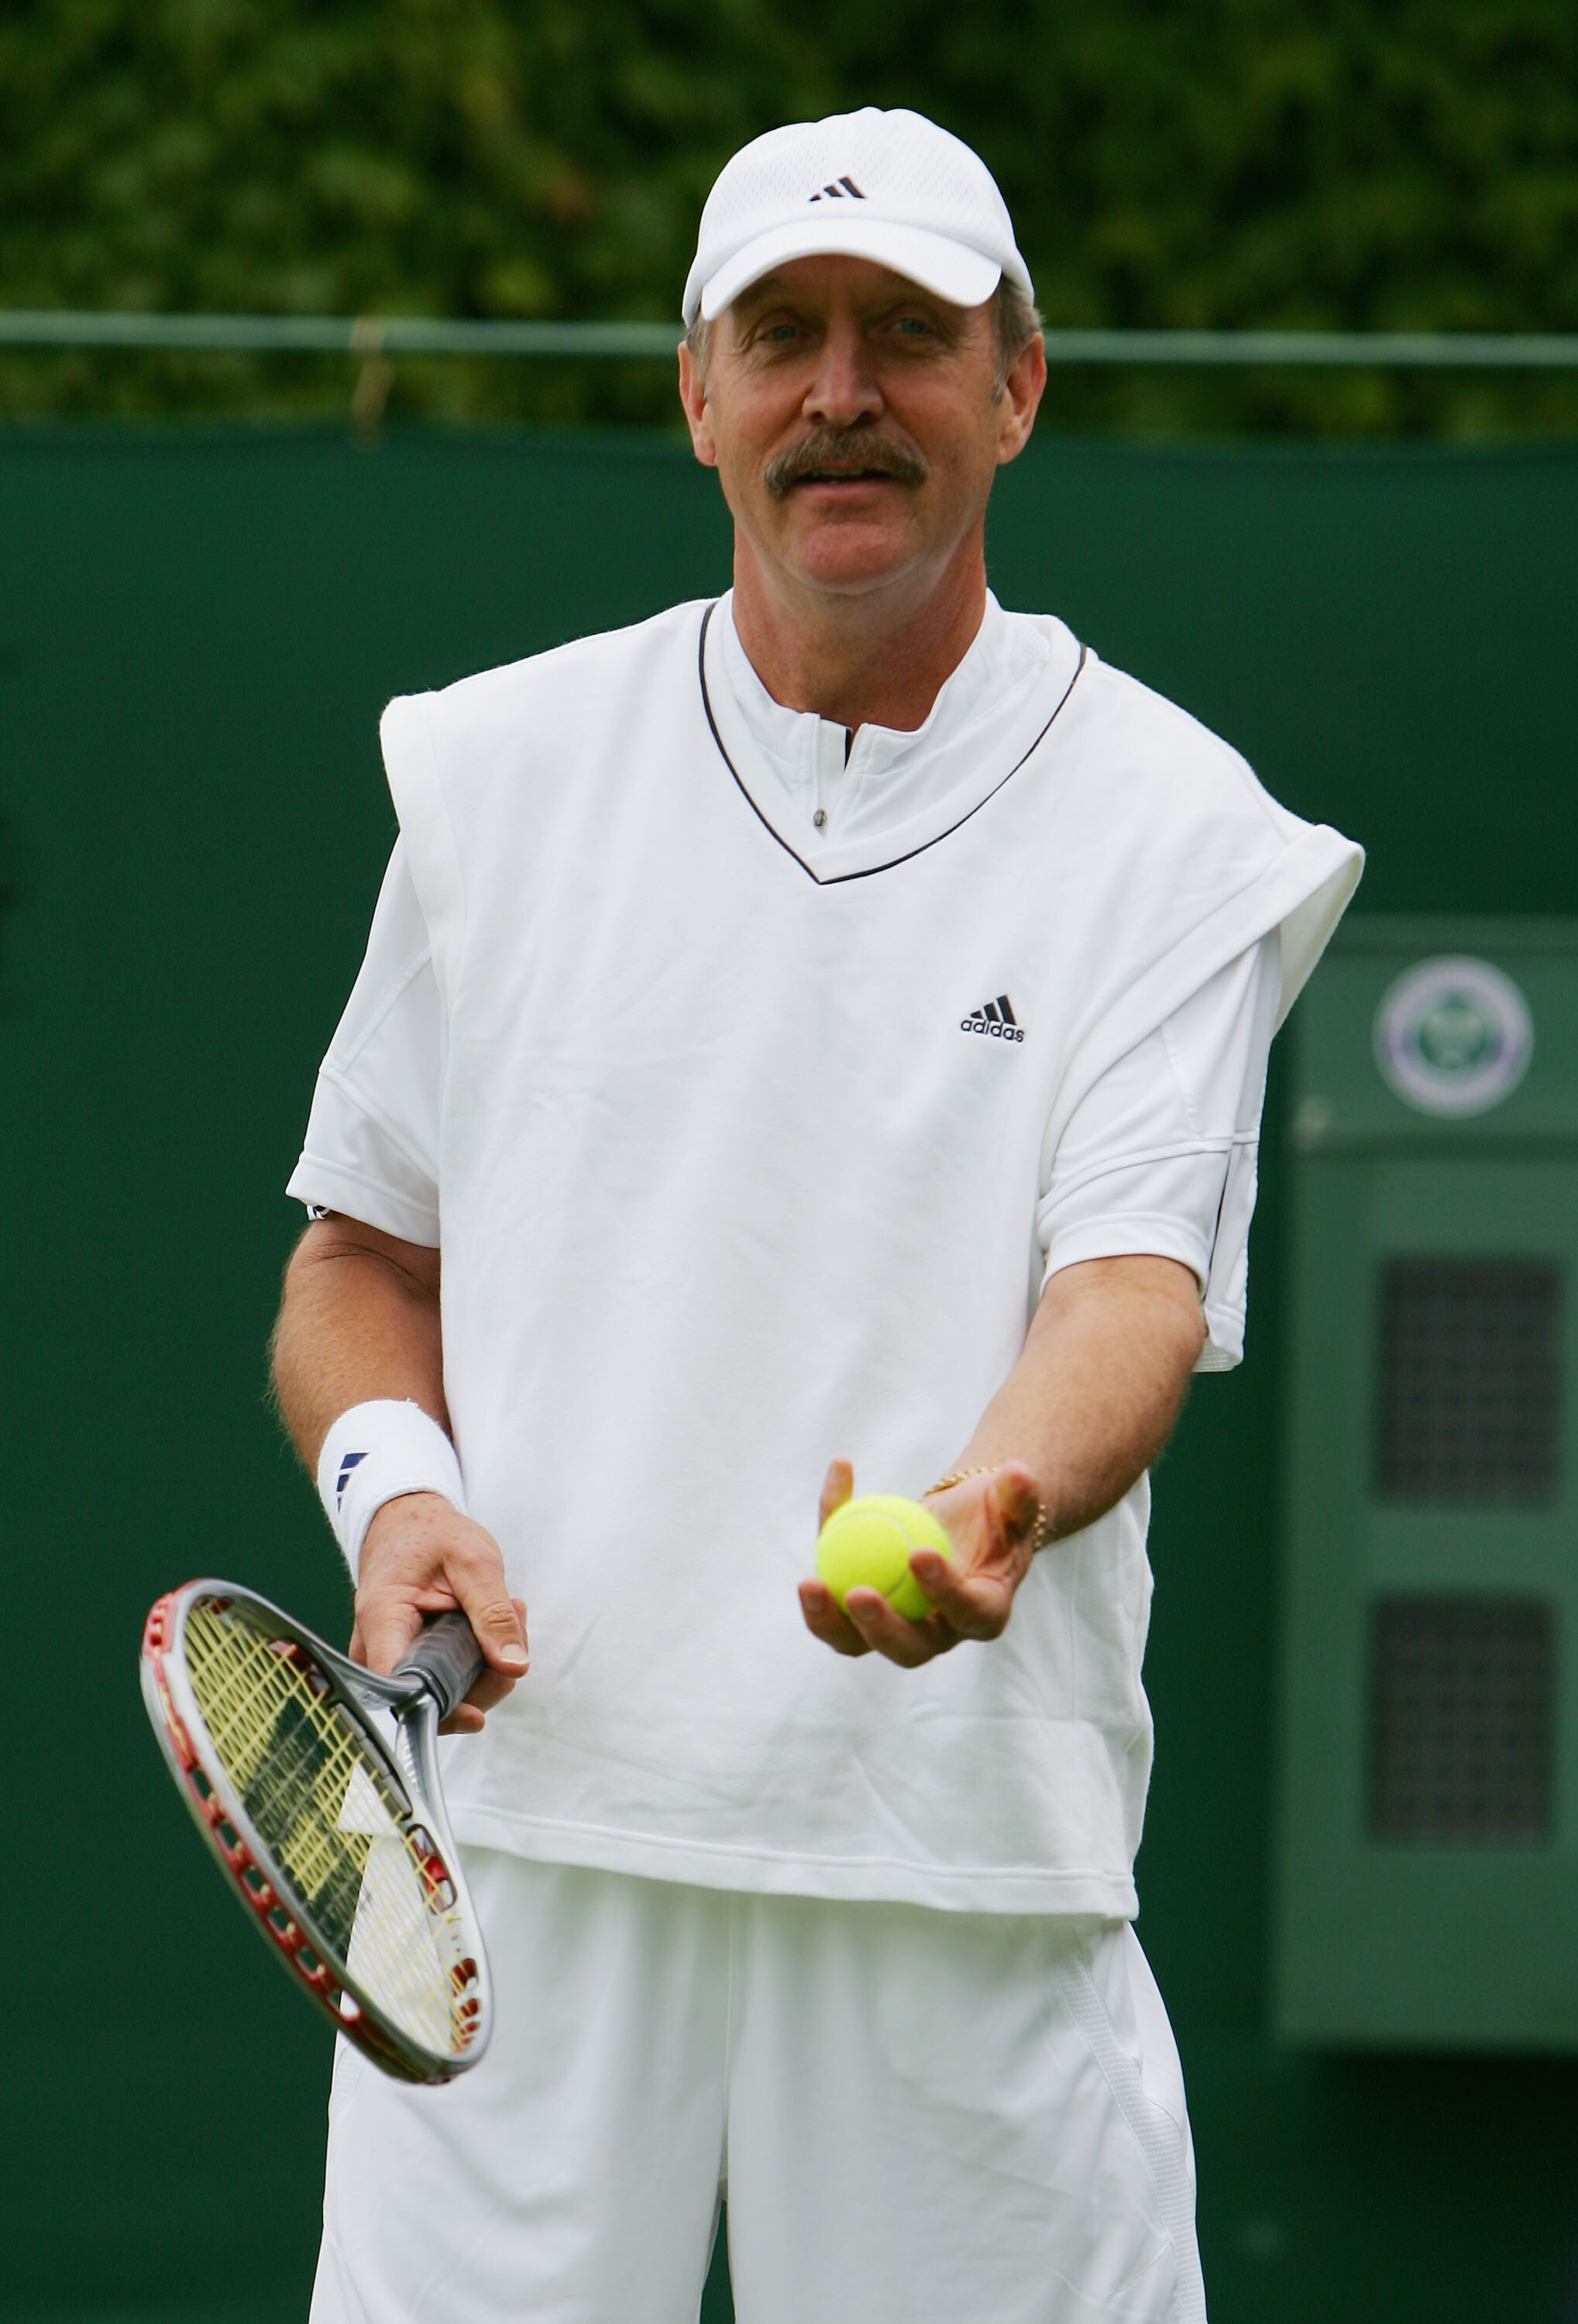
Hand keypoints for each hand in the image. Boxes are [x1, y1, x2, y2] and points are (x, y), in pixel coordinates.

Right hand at [352, 1491, 528, 1733]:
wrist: (406, 1522)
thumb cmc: (432, 1534)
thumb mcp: (474, 1562)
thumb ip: (495, 1614)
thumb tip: (515, 1666)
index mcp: (383, 1617)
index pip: (399, 1685)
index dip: (438, 1708)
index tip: (476, 1713)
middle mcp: (374, 1645)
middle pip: (426, 1697)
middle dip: (481, 1681)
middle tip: (515, 1633)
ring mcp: (386, 1656)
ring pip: (438, 1694)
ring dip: (483, 1672)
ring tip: (509, 1617)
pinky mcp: (404, 1659)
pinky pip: (440, 1681)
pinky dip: (474, 1665)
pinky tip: (492, 1631)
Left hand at [797, 1458, 1042, 1667]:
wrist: (968, 1526)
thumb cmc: (995, 1515)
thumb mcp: (1012, 1502)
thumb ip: (1019, 1494)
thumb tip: (1017, 1472)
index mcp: (985, 1612)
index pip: (967, 1612)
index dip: (945, 1593)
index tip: (919, 1553)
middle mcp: (941, 1632)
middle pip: (910, 1648)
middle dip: (881, 1629)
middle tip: (857, 1591)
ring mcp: (899, 1629)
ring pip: (858, 1643)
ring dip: (829, 1622)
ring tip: (808, 1584)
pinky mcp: (864, 1616)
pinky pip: (835, 1603)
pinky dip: (821, 1564)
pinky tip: (826, 1506)